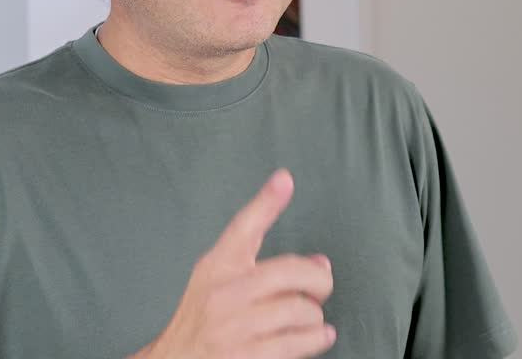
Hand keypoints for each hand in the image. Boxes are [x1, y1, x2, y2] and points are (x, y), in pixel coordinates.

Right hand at [131, 169, 335, 358]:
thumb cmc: (202, 320)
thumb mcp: (218, 280)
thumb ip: (264, 267)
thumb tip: (319, 264)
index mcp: (218, 266)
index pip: (243, 227)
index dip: (266, 201)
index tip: (285, 180)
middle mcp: (225, 292)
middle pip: (292, 272)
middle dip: (318, 282)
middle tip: (319, 290)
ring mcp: (236, 326)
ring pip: (301, 310)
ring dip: (314, 317)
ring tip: (309, 319)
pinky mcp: (248, 356)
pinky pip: (299, 342)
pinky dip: (316, 339)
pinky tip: (317, 336)